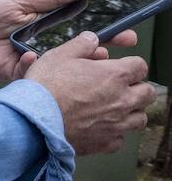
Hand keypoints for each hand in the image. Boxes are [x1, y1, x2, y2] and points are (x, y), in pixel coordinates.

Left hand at [0, 0, 135, 81]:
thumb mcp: (19, 2)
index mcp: (49, 29)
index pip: (82, 32)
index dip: (105, 33)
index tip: (125, 32)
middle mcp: (46, 48)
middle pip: (78, 53)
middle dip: (100, 52)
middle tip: (114, 50)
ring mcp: (35, 62)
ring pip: (61, 68)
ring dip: (73, 65)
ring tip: (85, 60)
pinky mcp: (20, 75)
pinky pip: (33, 73)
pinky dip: (33, 65)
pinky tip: (31, 57)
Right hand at [24, 32, 153, 155]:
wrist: (33, 120)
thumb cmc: (45, 87)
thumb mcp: (59, 55)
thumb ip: (81, 44)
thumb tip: (92, 38)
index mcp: (115, 75)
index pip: (140, 66)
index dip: (130, 65)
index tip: (121, 67)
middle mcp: (123, 100)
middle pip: (147, 93)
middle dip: (137, 88)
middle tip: (122, 87)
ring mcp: (117, 123)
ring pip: (140, 118)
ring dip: (131, 112)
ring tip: (114, 108)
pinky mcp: (106, 142)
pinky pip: (120, 138)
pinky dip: (114, 133)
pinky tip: (100, 127)